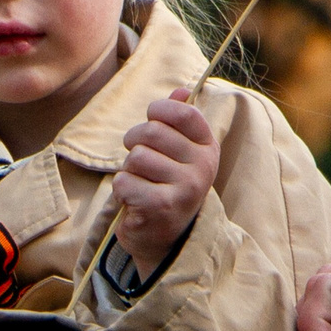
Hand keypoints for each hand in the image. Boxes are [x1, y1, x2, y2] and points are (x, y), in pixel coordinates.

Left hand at [111, 88, 217, 273]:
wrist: (167, 240)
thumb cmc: (168, 188)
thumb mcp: (179, 153)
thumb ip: (179, 121)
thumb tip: (182, 90)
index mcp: (208, 148)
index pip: (182, 112)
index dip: (158, 111)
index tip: (152, 121)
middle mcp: (202, 167)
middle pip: (151, 132)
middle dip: (134, 143)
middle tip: (139, 161)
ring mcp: (185, 188)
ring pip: (136, 157)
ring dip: (129, 171)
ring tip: (141, 185)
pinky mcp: (161, 206)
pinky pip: (124, 181)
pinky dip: (122, 191)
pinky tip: (136, 202)